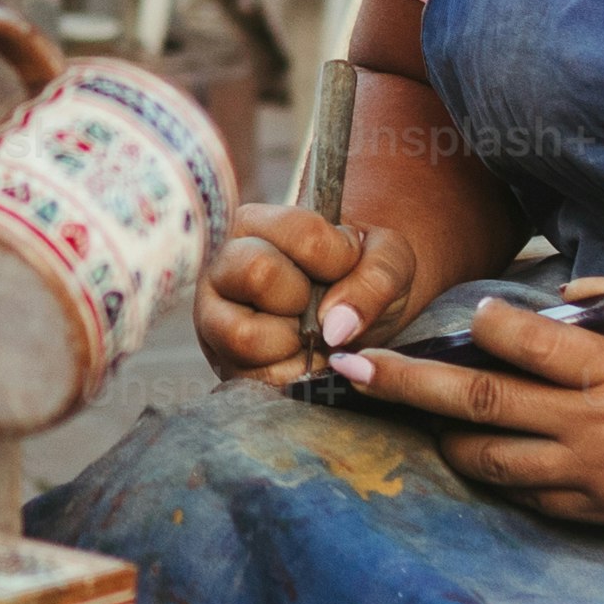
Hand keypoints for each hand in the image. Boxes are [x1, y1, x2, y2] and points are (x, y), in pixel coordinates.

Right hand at [197, 205, 434, 384]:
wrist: (352, 316)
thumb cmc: (362, 276)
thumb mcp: (390, 260)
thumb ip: (378, 276)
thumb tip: (334, 326)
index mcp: (256, 224)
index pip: (302, 234)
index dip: (341, 256)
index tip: (349, 264)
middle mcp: (222, 265)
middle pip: (258, 272)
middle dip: (307, 298)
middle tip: (319, 302)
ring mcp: (213, 318)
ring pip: (245, 335)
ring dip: (294, 341)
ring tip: (307, 333)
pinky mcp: (223, 363)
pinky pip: (255, 379)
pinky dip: (292, 374)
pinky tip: (302, 358)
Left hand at [323, 291, 603, 529]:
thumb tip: (546, 295)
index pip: (521, 342)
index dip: (482, 324)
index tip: (464, 314)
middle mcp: (597, 426)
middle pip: (480, 402)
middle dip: (406, 384)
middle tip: (350, 368)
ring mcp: (596, 477)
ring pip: (491, 460)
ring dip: (443, 438)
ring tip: (412, 416)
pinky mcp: (602, 513)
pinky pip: (528, 496)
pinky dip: (497, 474)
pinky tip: (474, 453)